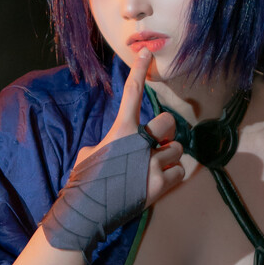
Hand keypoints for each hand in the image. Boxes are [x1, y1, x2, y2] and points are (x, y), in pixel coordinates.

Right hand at [42, 52, 185, 258]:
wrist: (87, 211)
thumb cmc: (84, 181)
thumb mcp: (91, 153)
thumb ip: (113, 142)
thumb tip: (123, 143)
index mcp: (121, 130)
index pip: (132, 92)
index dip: (140, 69)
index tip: (147, 53)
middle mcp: (139, 143)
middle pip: (169, 122)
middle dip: (166, 132)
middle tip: (157, 144)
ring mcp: (151, 165)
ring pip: (177, 150)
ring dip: (168, 158)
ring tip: (152, 169)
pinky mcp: (159, 186)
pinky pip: (179, 172)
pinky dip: (171, 176)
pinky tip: (156, 182)